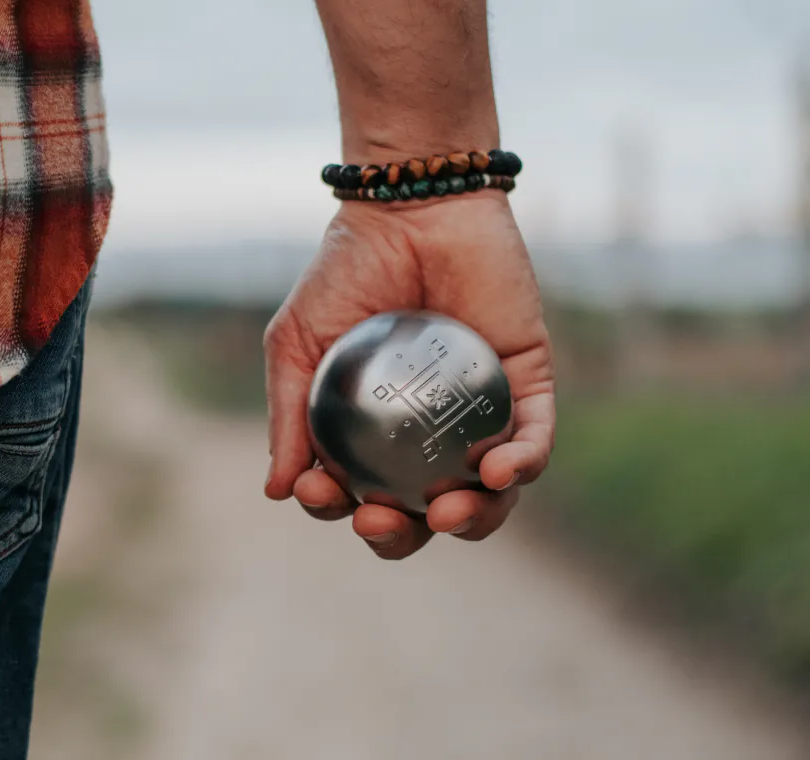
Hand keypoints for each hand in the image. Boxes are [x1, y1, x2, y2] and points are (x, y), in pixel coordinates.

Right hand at [263, 191, 555, 558]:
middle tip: (381, 520)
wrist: (411, 208)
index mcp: (373, 434)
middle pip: (423, 513)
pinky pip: (533, 441)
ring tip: (447, 512)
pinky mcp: (526, 387)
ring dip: (472, 518)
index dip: (342, 511)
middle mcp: (429, 435)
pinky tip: (497, 473)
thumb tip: (276, 491)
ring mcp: (479, 416)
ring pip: (487, 494)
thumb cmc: (346, 272)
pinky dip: (521, 466)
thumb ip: (289, 415)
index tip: (325, 494)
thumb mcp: (297, 343)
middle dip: (403, 535)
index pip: (361, 494)